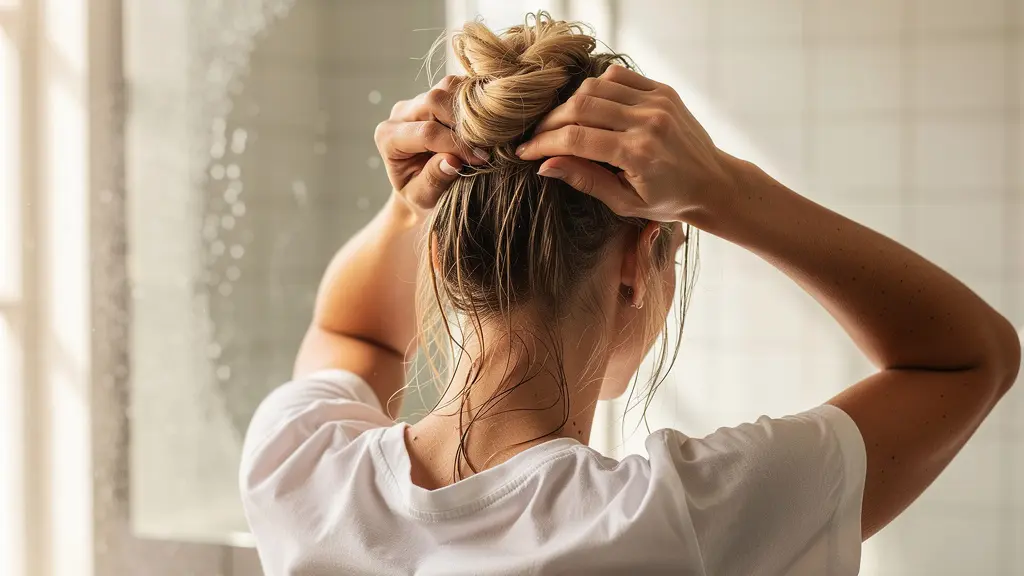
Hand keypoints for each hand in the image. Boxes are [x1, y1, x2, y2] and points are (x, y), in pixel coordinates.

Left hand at [373, 75, 487, 209]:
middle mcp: (401, 112)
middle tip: (487, 144)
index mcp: (388, 137)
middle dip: (465, 122)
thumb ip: (434, 180)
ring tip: (487, 133)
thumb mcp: (423, 197)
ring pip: (448, 86)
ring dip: (472, 106)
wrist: (422, 186)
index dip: (457, 144)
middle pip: (435, 101)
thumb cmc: (422, 195)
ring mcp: (419, 99)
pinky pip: (460, 85)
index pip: (427, 132)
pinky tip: (488, 121)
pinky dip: (477, 99)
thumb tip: (452, 161)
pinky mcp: (438, 93)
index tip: (481, 159)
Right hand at [515, 65, 736, 222]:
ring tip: (561, 125)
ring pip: (595, 87)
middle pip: (580, 107)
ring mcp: (657, 101)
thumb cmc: (668, 200)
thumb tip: (545, 165)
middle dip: (550, 122)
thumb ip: (585, 180)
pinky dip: (595, 89)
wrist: (712, 182)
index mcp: (638, 154)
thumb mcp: (624, 202)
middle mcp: (648, 122)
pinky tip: (589, 108)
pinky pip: (616, 77)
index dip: (543, 143)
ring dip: (570, 105)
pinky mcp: (662, 90)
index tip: (524, 151)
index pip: (575, 139)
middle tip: (537, 138)